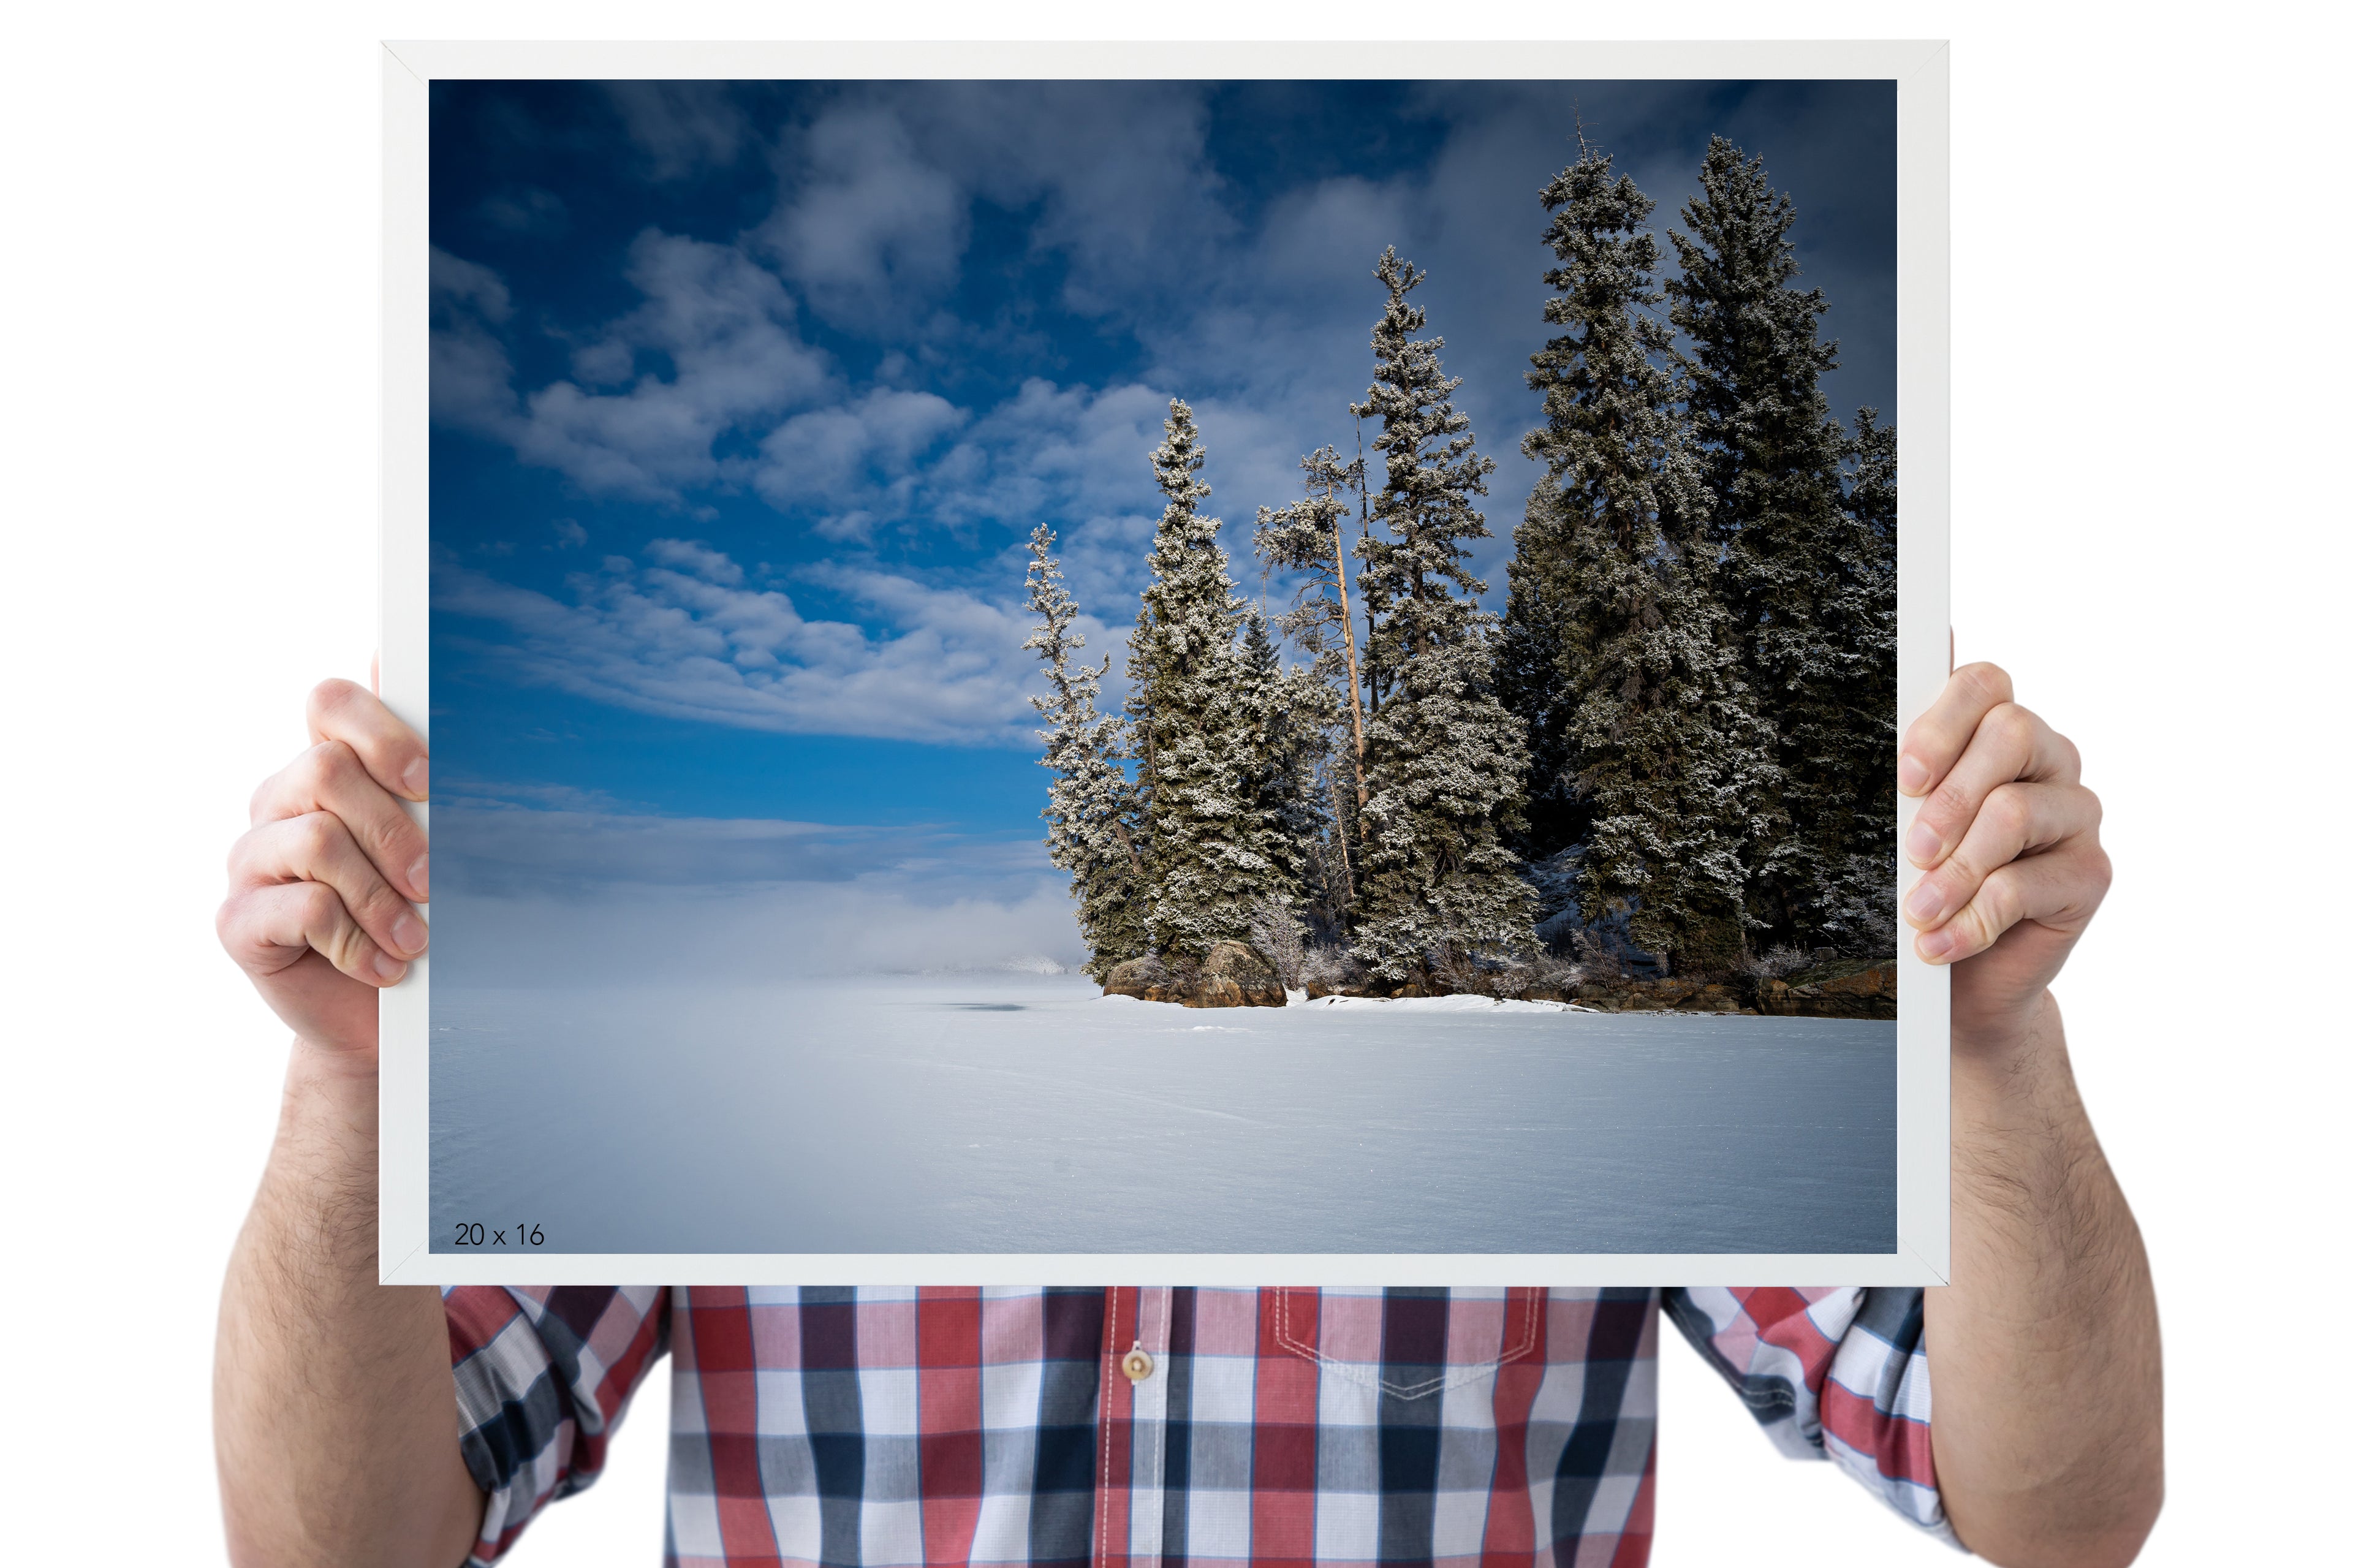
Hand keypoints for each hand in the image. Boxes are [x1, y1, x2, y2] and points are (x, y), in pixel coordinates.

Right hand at [216, 677, 429, 1060]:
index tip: (428, 781)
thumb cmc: (411, 918)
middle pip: (325, 770)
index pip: (331, 703)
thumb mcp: (432, 849)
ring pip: (318, 840)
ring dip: (381, 895)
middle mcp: (279, 804)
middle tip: (432, 882)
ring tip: (414, 939)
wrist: (377, 1015)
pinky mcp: (238, 921)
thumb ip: (431, 786)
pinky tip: (382, 965)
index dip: (381, 732)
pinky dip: (357, 941)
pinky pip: (304, 908)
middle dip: (393, 829)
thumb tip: (455, 707)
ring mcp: (251, 860)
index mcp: (326, 770)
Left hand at [1898, 661, 2109, 1047]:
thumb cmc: (1924, 883)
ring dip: (1956, 869)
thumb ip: (1905, 784)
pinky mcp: (2091, 872)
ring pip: (2015, 811)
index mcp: (1996, 729)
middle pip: (2011, 733)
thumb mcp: (1902, 828)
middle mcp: (2046, 759)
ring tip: (1918, 912)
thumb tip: (1883, 745)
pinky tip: (1939, 942)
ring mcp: (2075, 812)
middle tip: (1911, 850)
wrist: (1964, 973)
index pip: (1983, 684)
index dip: (1942, 722)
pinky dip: (1973, 919)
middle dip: (1950, 796)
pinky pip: (2026, 885)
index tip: (1905, 777)